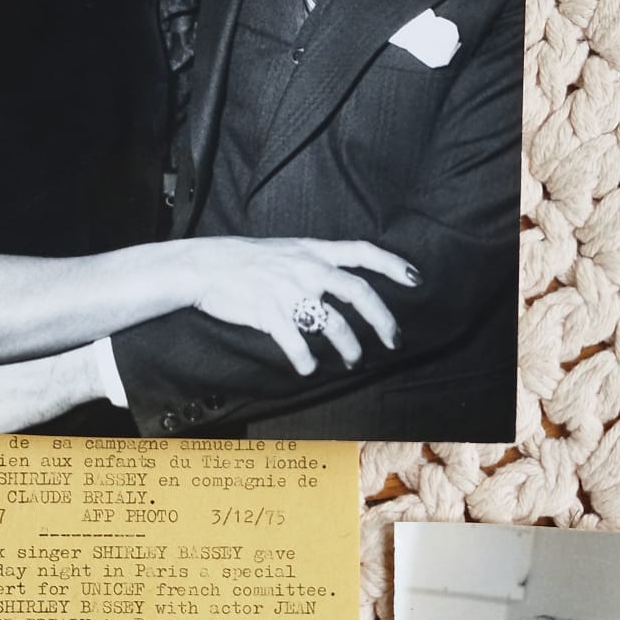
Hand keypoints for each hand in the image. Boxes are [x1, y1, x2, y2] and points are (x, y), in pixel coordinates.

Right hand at [184, 237, 418, 375]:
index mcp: (314, 251)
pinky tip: (307, 370)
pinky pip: (296, 343)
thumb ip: (314, 260)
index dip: (392, 264)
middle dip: (382, 320)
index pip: (363, 252)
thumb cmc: (245, 259)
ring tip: (352, 360)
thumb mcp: (286, 249)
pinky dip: (305, 361)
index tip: (415, 280)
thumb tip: (341, 278)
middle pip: (358, 292)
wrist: (203, 266)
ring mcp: (288, 290)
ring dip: (349, 347)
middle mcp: (307, 268)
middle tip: (393, 341)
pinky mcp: (268, 312)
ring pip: (332, 323)